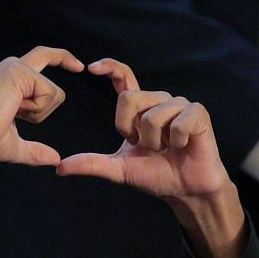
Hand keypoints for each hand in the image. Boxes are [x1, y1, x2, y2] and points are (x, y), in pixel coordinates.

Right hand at [0, 46, 82, 201]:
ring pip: (53, 92)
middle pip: (49, 58)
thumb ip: (35, 150)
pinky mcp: (18, 72)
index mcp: (10, 80)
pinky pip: (49, 94)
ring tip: (12, 115)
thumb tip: (55, 159)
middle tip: (75, 72)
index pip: (40, 60)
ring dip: (39, 114)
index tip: (79, 67)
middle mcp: (12, 68)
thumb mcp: (15, 147)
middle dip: (65, 65)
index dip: (61, 58)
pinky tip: (14, 111)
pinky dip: (37, 111)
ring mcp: (14, 67)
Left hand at [58, 59, 233, 199]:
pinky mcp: (198, 113)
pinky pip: (176, 123)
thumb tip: (60, 168)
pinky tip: (183, 146)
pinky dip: (176, 141)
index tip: (91, 68)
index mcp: (140, 108)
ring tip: (166, 149)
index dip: (109, 67)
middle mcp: (158, 100)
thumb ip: (91, 164)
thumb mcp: (118, 169)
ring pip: (152, 115)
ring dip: (155, 141)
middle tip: (147, 147)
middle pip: (129, 98)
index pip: (123, 77)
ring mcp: (179, 104)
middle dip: (132, 131)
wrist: (185, 190)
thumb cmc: (155, 175)